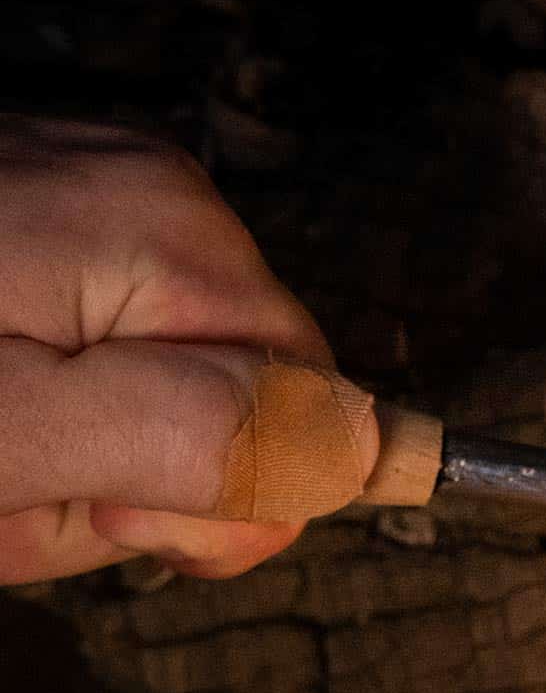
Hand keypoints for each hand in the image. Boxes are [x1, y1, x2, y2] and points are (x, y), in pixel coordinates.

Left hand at [0, 114, 373, 583]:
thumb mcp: (13, 436)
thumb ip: (194, 438)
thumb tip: (364, 449)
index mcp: (177, 243)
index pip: (313, 417)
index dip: (222, 497)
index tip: (98, 503)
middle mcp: (161, 195)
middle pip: (240, 395)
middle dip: (132, 473)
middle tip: (11, 480)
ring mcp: (101, 189)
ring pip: (164, 379)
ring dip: (75, 443)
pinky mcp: (52, 206)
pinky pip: (101, 338)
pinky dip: (37, 391)